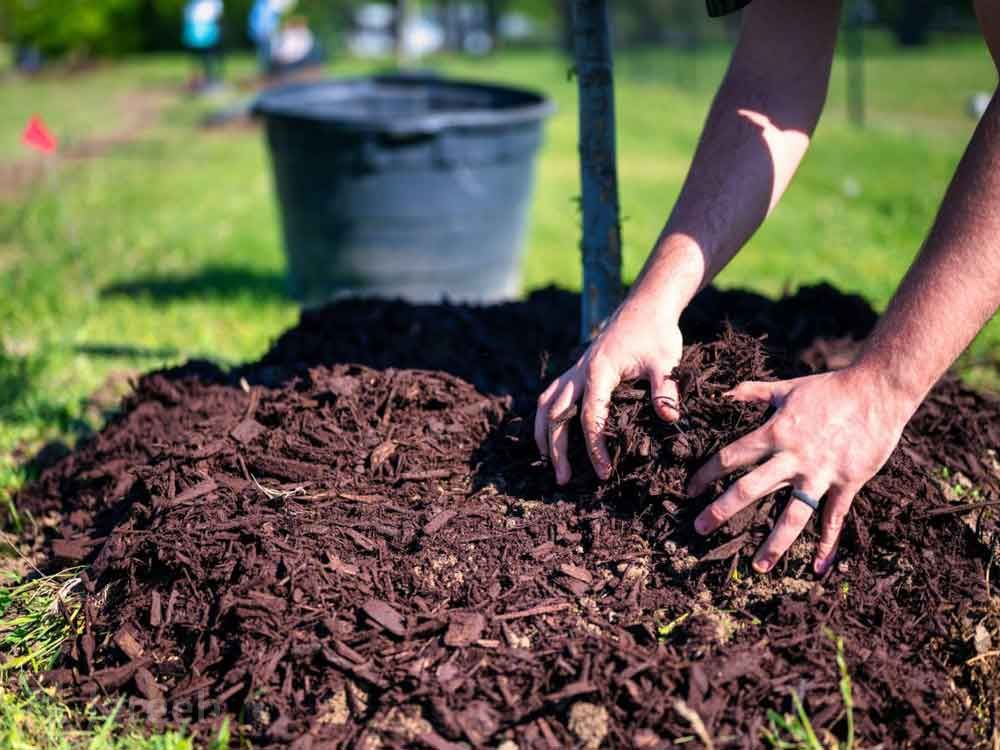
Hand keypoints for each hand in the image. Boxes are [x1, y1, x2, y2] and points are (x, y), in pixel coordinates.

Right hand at [535, 295, 683, 484]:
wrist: (646, 306)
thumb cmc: (657, 333)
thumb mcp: (666, 361)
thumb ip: (666, 389)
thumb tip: (669, 418)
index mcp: (599, 372)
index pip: (589, 417)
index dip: (594, 447)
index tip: (603, 471)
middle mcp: (579, 372)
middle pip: (557, 415)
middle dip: (556, 449)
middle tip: (563, 480)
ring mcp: (575, 370)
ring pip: (546, 404)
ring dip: (543, 434)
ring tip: (547, 463)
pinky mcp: (577, 370)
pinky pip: (551, 395)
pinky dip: (546, 417)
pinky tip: (549, 434)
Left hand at [687, 367, 914, 574]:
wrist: (878, 391)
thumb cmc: (830, 388)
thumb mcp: (787, 388)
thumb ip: (753, 392)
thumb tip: (725, 392)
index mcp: (774, 433)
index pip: (730, 457)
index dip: (706, 474)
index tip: (690, 490)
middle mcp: (793, 458)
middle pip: (749, 489)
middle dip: (721, 510)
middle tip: (700, 529)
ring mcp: (821, 474)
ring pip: (792, 515)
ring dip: (774, 543)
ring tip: (758, 567)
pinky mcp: (847, 483)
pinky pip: (834, 519)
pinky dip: (827, 544)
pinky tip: (818, 567)